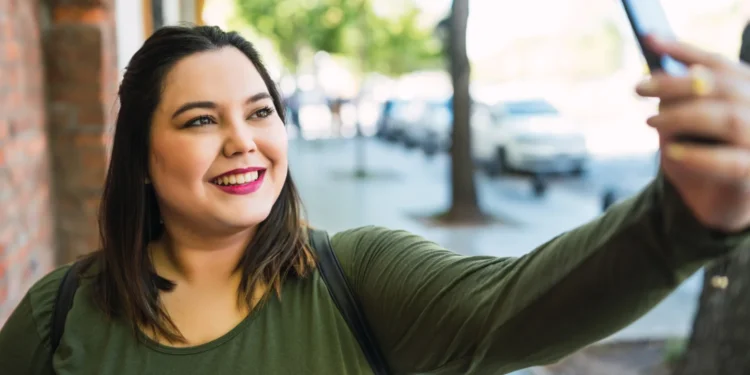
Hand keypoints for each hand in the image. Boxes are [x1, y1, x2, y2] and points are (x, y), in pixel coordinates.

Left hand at [635, 35, 749, 232]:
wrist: (719, 205)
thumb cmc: (702, 157)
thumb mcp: (684, 125)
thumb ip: (678, 102)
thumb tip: (654, 77)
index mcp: (748, 92)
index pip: (720, 64)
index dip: (685, 50)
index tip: (649, 40)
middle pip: (724, 87)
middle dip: (677, 84)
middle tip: (639, 88)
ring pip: (731, 119)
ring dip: (685, 117)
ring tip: (651, 122)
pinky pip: (732, 162)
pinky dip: (698, 155)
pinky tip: (670, 152)